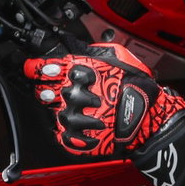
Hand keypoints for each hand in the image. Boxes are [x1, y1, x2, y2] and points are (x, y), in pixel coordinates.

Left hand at [25, 43, 184, 185]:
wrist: (150, 121)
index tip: (34, 71)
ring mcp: (73, 118)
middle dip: (52, 92)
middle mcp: (72, 93)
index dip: (37, 69)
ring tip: (88, 112)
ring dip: (66, 112)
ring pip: (54, 113)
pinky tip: (87, 126)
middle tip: (70, 94)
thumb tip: (74, 46)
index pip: (43, 68)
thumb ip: (91, 52)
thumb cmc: (137, 89)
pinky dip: (71, 132)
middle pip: (43, 92)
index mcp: (80, 70)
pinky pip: (62, 135)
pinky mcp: (76, 139)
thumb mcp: (117, 57)